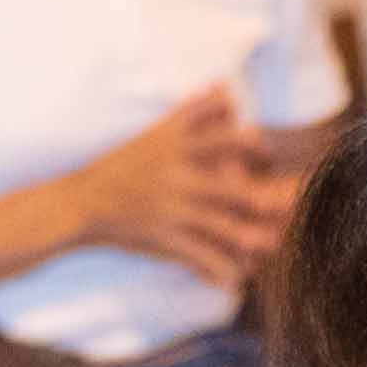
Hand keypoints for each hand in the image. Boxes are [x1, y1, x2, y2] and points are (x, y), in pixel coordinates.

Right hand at [70, 86, 310, 290]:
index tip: (264, 149)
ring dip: (246, 238)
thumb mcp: (156, 132)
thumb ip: (194, 109)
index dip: (245, 143)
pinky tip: (234, 279)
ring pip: (216, 226)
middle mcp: (175, 177)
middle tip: (286, 204)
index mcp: (174, 147)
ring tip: (270, 245)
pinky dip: (216, 269)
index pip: (216, 139)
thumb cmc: (122, 165)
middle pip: (225, 188)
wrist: (80, 204)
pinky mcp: (162, 239)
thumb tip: (227, 87)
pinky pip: (195, 256)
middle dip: (258, 198)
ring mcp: (169, 210)